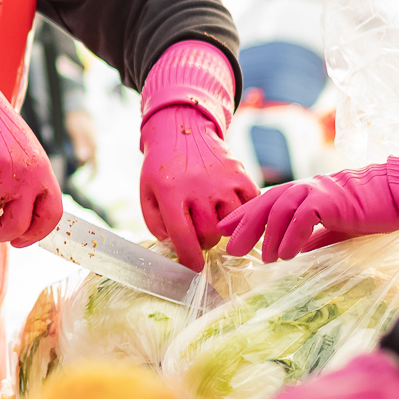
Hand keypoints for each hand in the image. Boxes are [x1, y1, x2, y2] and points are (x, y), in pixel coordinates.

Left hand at [138, 103, 256, 262]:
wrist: (181, 131)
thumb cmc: (162, 168)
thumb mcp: (148, 194)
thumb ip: (157, 225)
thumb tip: (176, 249)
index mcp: (171, 193)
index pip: (183, 236)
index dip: (189, 258)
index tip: (193, 268)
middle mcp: (199, 187)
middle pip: (210, 234)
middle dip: (205, 243)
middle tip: (200, 237)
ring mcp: (223, 181)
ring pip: (232, 224)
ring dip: (224, 231)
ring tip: (214, 223)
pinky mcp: (241, 175)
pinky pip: (250, 207)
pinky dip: (244, 215)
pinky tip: (232, 213)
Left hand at [223, 149, 398, 261]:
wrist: (398, 196)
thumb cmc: (370, 210)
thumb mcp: (336, 225)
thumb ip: (314, 234)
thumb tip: (295, 250)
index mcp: (303, 193)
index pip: (264, 202)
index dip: (241, 216)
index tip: (222, 231)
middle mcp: (305, 188)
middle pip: (264, 205)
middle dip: (244, 228)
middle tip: (231, 251)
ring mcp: (316, 191)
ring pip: (279, 211)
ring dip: (268, 237)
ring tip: (264, 259)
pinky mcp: (330, 199)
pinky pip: (302, 218)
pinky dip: (291, 238)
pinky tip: (287, 256)